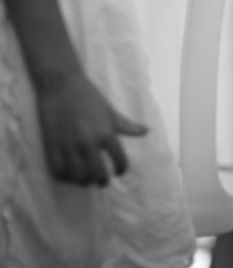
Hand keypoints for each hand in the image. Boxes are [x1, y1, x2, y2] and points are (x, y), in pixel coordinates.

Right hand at [35, 71, 147, 185]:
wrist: (61, 86)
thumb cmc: (88, 97)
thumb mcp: (110, 111)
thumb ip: (126, 126)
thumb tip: (146, 131)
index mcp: (106, 134)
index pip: (119, 160)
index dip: (121, 169)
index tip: (119, 172)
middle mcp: (88, 143)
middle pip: (97, 173)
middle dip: (102, 181)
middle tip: (102, 181)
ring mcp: (68, 146)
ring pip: (77, 176)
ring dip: (83, 181)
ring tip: (86, 179)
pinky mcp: (51, 147)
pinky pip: (58, 171)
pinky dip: (64, 177)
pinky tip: (69, 174)